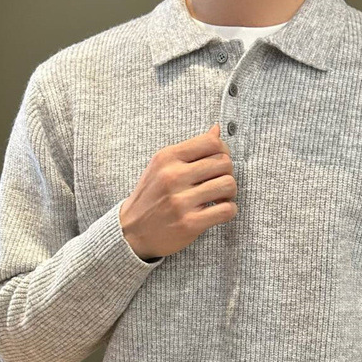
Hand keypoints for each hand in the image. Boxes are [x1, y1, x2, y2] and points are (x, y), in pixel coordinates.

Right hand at [119, 123, 237, 259]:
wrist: (132, 231)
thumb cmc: (151, 196)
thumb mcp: (162, 166)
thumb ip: (189, 150)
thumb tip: (216, 129)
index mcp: (167, 158)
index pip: (211, 142)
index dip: (223, 151)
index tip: (219, 163)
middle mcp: (173, 177)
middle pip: (224, 162)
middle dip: (228, 172)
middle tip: (220, 182)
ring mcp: (181, 201)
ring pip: (228, 185)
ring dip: (230, 192)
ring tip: (221, 197)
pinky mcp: (190, 223)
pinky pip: (226, 210)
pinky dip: (229, 210)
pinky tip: (220, 210)